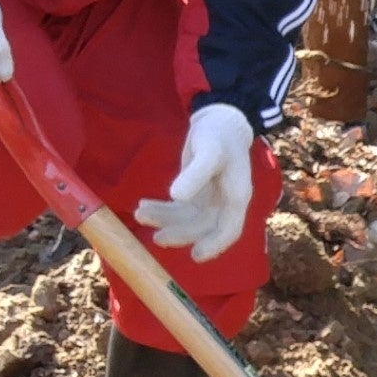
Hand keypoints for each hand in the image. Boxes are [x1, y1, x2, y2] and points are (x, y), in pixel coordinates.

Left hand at [133, 103, 256, 262]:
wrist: (218, 121)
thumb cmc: (219, 136)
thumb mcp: (210, 152)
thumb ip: (196, 174)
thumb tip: (177, 197)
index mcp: (236, 197)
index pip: (229, 230)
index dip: (214, 246)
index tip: (195, 256)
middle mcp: (224, 204)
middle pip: (203, 228)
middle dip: (180, 233)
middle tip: (156, 236)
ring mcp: (210, 200)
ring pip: (187, 220)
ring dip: (165, 221)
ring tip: (141, 214)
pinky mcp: (195, 194)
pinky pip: (178, 209)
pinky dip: (162, 210)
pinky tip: (144, 205)